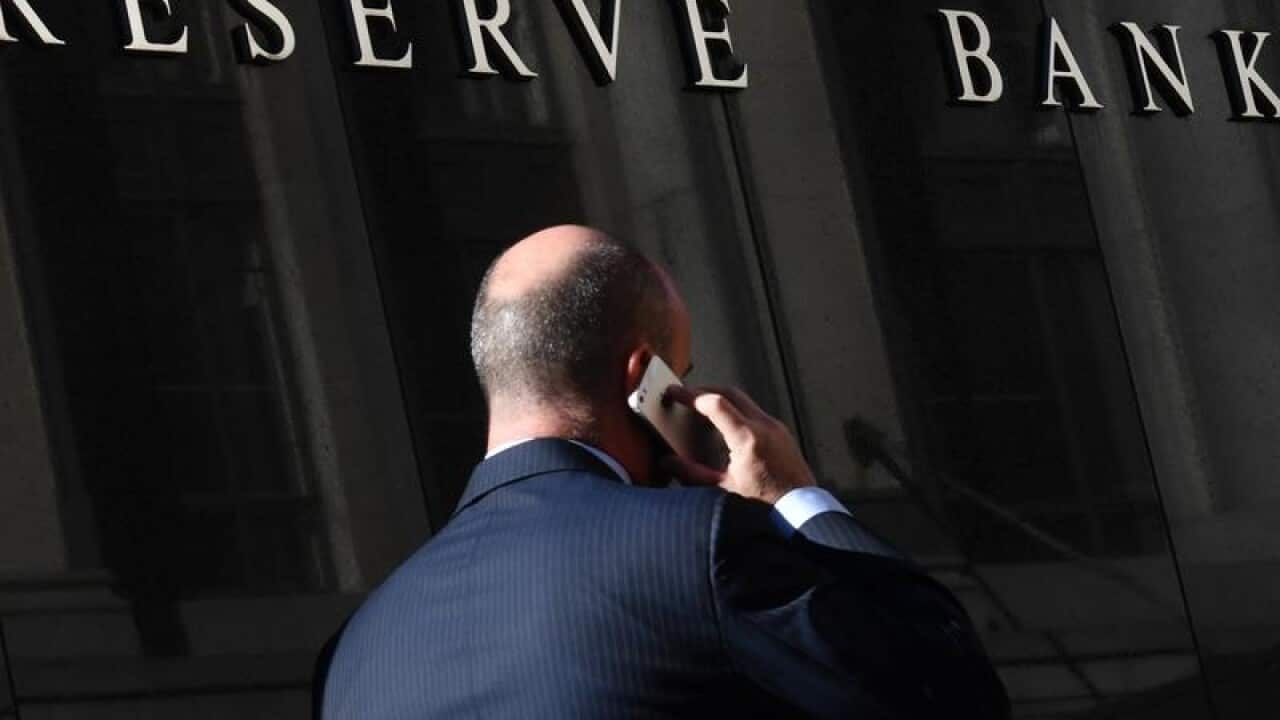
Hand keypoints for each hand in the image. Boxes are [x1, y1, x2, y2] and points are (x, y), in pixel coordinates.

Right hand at [662, 386, 816, 504]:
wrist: (801, 510)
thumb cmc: (764, 505)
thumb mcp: (722, 490)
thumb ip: (692, 473)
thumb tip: (668, 462)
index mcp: (748, 439)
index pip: (716, 403)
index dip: (691, 396)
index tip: (675, 394)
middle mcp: (765, 426)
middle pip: (729, 392)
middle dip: (704, 391)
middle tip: (684, 396)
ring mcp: (776, 427)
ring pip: (744, 400)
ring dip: (721, 399)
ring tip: (701, 409)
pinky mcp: (782, 432)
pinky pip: (755, 412)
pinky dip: (736, 410)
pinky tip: (725, 425)